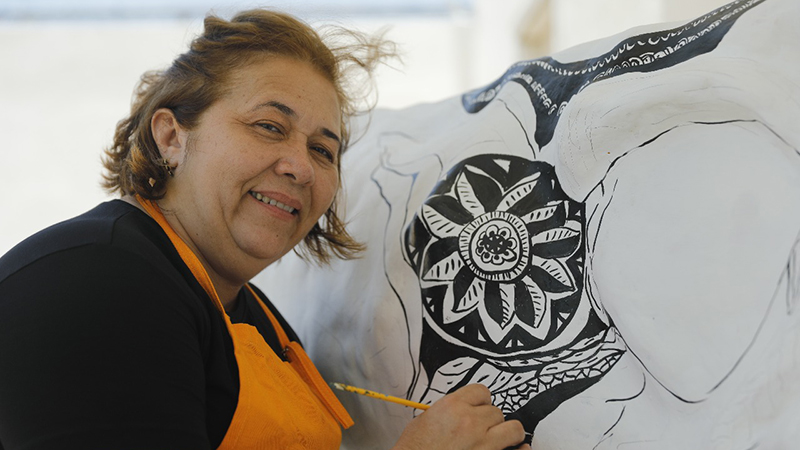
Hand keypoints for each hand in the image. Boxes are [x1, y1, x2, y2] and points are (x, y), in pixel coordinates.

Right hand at [391, 384, 528, 449]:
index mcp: (452, 407)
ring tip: (501, 439)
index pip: (481, 391)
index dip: (481, 401)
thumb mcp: (423, 422)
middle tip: (482, 429)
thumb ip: (446, 412)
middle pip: (496, 411)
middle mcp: (470, 422)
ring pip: (513, 428)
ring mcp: (484, 443)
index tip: (479, 407)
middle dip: (490, 420)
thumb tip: (460, 411)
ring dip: (507, 432)